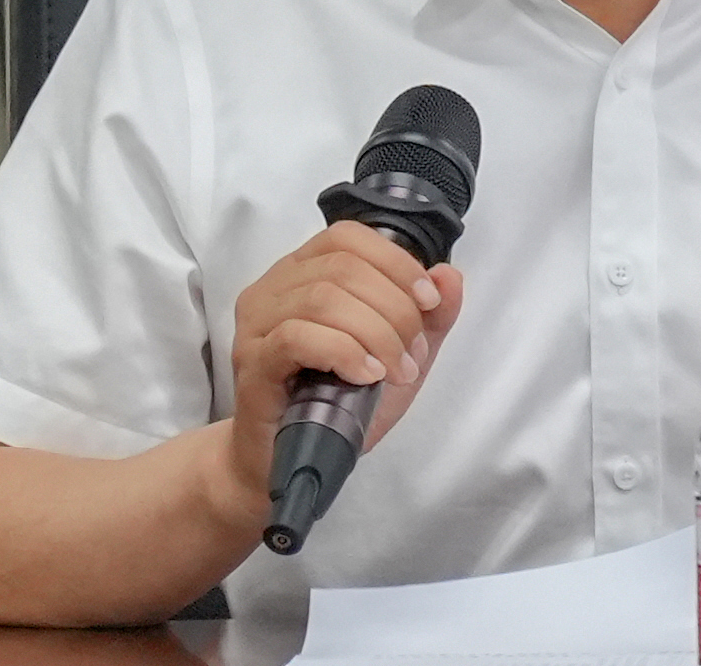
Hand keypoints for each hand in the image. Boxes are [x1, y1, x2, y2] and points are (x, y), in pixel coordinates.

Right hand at [216, 222, 465, 524]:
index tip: (429, 302)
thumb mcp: (398, 356)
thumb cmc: (337, 404)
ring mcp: (257, 324)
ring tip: (395, 370)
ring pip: (323, 299)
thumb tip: (448, 275)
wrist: (288, 462)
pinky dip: (344, 352)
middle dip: (394, 308)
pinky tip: (365, 376)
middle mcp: (272, 288)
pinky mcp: (252, 363)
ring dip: (376, 334)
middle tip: (412, 353)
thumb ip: (429, 317)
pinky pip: (298, 337)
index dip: (396, 263)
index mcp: (303, 272)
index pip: (348, 238)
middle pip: (342, 268)